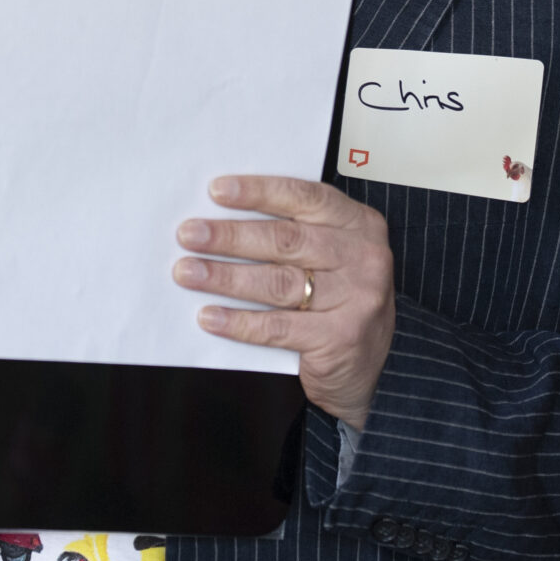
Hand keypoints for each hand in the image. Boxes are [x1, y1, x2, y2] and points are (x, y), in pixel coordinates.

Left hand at [173, 174, 395, 427]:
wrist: (371, 369)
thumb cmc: (340, 300)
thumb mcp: (333, 255)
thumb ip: (296, 232)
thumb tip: (222, 217)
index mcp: (359, 224)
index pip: (304, 197)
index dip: (258, 192)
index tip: (216, 191)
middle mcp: (363, 257)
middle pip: (285, 240)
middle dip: (229, 236)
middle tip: (188, 234)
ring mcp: (357, 299)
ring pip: (278, 282)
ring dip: (225, 277)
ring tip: (187, 272)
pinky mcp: (341, 338)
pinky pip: (278, 327)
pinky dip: (238, 322)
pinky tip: (209, 317)